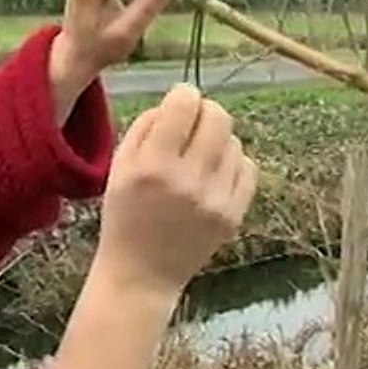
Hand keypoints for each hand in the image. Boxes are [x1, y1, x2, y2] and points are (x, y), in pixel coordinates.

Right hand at [94, 83, 257, 295]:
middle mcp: (188, 180)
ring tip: (198, 158)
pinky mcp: (234, 215)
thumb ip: (146, 127)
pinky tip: (214, 175)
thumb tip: (178, 101)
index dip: (183, 95)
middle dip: (206, 112)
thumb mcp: (119, 167)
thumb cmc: (124, 215)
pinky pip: (248, 168)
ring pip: (235, 142)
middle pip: (219, 116)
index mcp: (153, 165)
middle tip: (193, 124)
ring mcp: (216, 199)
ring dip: (218, 141)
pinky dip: (232, 164)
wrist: (142, 273)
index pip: (185, 104)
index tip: (178, 102)